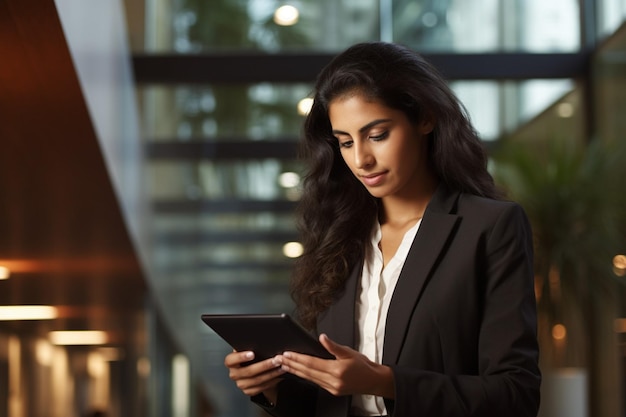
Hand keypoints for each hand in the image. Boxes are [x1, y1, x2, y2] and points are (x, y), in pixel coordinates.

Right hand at [224, 350, 285, 398]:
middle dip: (264, 365)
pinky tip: (279, 375)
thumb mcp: (248, 349)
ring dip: (272, 373)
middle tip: (276, 359)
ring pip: (257, 380)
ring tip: (281, 366)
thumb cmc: (252, 356)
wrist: (255, 370)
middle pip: (248, 371)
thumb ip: (250, 346)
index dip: (240, 357)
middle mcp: (234, 374)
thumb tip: (260, 341)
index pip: (231, 360)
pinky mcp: (249, 391)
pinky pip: (262, 387)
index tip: (252, 353)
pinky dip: (272, 380)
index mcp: (231, 363)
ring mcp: (241, 384)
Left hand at [276, 334, 394, 397]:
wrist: (374, 381)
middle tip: (280, 359)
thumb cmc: (363, 366)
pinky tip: (298, 372)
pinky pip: (315, 382)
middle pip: (308, 372)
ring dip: (296, 371)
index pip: (312, 363)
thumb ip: (333, 346)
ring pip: (310, 378)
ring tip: (284, 365)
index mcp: (337, 370)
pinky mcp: (332, 391)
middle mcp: (333, 381)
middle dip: (292, 365)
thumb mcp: (349, 352)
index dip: (298, 358)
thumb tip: (322, 338)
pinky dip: (305, 376)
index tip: (287, 354)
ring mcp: (332, 388)